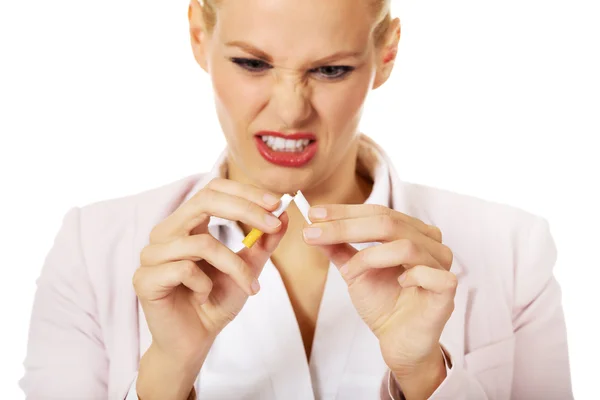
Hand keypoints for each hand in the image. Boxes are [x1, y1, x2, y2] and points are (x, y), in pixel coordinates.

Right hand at [133, 178, 288, 365]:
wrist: (194, 341)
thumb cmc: (216, 301)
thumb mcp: (247, 268)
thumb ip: (263, 242)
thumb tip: (285, 214)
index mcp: (187, 223)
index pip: (212, 189)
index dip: (244, 191)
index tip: (276, 203)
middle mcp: (166, 232)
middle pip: (204, 200)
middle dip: (245, 210)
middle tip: (274, 225)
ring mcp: (152, 254)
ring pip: (202, 243)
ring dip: (233, 266)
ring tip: (248, 286)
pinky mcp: (144, 278)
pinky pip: (184, 269)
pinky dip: (204, 285)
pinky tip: (203, 297)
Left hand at [302, 204, 455, 378]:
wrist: (399, 342)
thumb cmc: (383, 304)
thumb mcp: (354, 271)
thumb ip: (338, 248)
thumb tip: (314, 225)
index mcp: (410, 231)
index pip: (378, 212)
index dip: (345, 212)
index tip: (314, 214)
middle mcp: (429, 242)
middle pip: (388, 222)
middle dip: (346, 227)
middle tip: (314, 233)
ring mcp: (441, 264)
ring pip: (406, 246)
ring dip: (370, 256)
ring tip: (349, 272)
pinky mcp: (447, 290)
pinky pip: (429, 273)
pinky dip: (410, 275)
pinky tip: (398, 282)